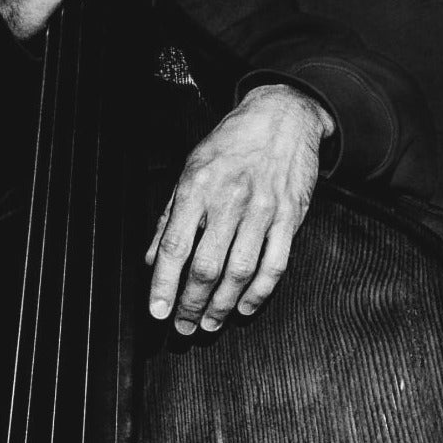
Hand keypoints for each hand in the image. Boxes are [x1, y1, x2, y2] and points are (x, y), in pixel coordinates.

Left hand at [145, 84, 334, 334]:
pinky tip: (245, 308)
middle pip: (207, 267)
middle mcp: (230, 200)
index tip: (157, 312)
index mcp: (197, 187)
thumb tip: (152, 259)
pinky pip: (274, 264)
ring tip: (209, 323)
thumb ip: (170, 216)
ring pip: (240, 272)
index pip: (175, 246)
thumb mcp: (190, 169)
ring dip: (222, 306)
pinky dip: (259, 293)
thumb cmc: (232, 143)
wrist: (282, 116)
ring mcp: (263, 211)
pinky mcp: (290, 218)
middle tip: (182, 327)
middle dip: (191, 304)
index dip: (164, 285)